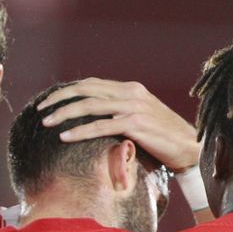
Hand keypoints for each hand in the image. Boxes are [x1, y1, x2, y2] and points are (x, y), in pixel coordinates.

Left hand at [38, 78, 199, 171]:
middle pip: (86, 90)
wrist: (191, 147)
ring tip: (46, 122)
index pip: (92, 84)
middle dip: (60, 98)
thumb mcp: (140, 117)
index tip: (50, 101)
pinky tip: (65, 136)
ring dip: (65, 113)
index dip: (68, 90)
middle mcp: (131, 93)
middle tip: (41, 109)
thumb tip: (95, 117)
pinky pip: (101, 126)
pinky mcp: (136, 124)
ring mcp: (134, 107)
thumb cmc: (163, 137)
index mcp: (130, 89)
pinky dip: (81, 131)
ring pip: (90, 106)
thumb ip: (120, 112)